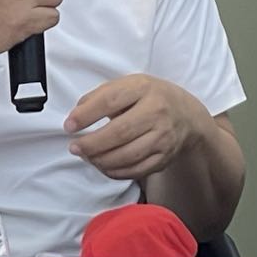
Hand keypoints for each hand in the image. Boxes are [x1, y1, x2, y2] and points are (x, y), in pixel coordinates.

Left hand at [65, 75, 209, 180]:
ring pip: (127, 155)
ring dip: (101, 160)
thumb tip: (77, 114)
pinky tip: (103, 166)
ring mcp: (163, 137)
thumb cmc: (150, 97)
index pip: (110, 101)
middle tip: (75, 147)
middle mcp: (157, 112)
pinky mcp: (165, 157)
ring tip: (87, 156)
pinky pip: (137, 170)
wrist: (187, 115)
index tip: (69, 125)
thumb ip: (102, 95)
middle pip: (119, 132)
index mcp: (143, 88)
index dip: (86, 115)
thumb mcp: (129, 85)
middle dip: (92, 143)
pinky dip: (116, 171)